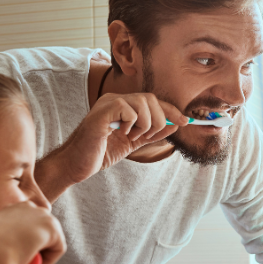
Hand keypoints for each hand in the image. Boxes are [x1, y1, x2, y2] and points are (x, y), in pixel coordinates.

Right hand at [0, 202, 65, 263]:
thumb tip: (12, 257)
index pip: (26, 228)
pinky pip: (57, 250)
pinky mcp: (53, 226)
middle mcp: (26, 206)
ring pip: (50, 243)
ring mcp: (41, 214)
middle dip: (36, 255)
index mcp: (8, 209)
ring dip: (39, 263)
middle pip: (41, 234)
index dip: (26, 248)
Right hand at [58, 93, 188, 183]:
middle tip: (147, 137)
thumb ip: (151, 134)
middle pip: (151, 99)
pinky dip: (131, 125)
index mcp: (122, 105)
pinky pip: (129, 110)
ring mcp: (107, 103)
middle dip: (158, 120)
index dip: (171, 110)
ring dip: (145, 125)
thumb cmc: (100, 153)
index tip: (185, 121)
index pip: (153, 101)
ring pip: (143, 103)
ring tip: (130, 136)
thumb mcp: (132, 143)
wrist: (77, 164)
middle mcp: (115, 99)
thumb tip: (174, 126)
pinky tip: (119, 134)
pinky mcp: (102, 112)